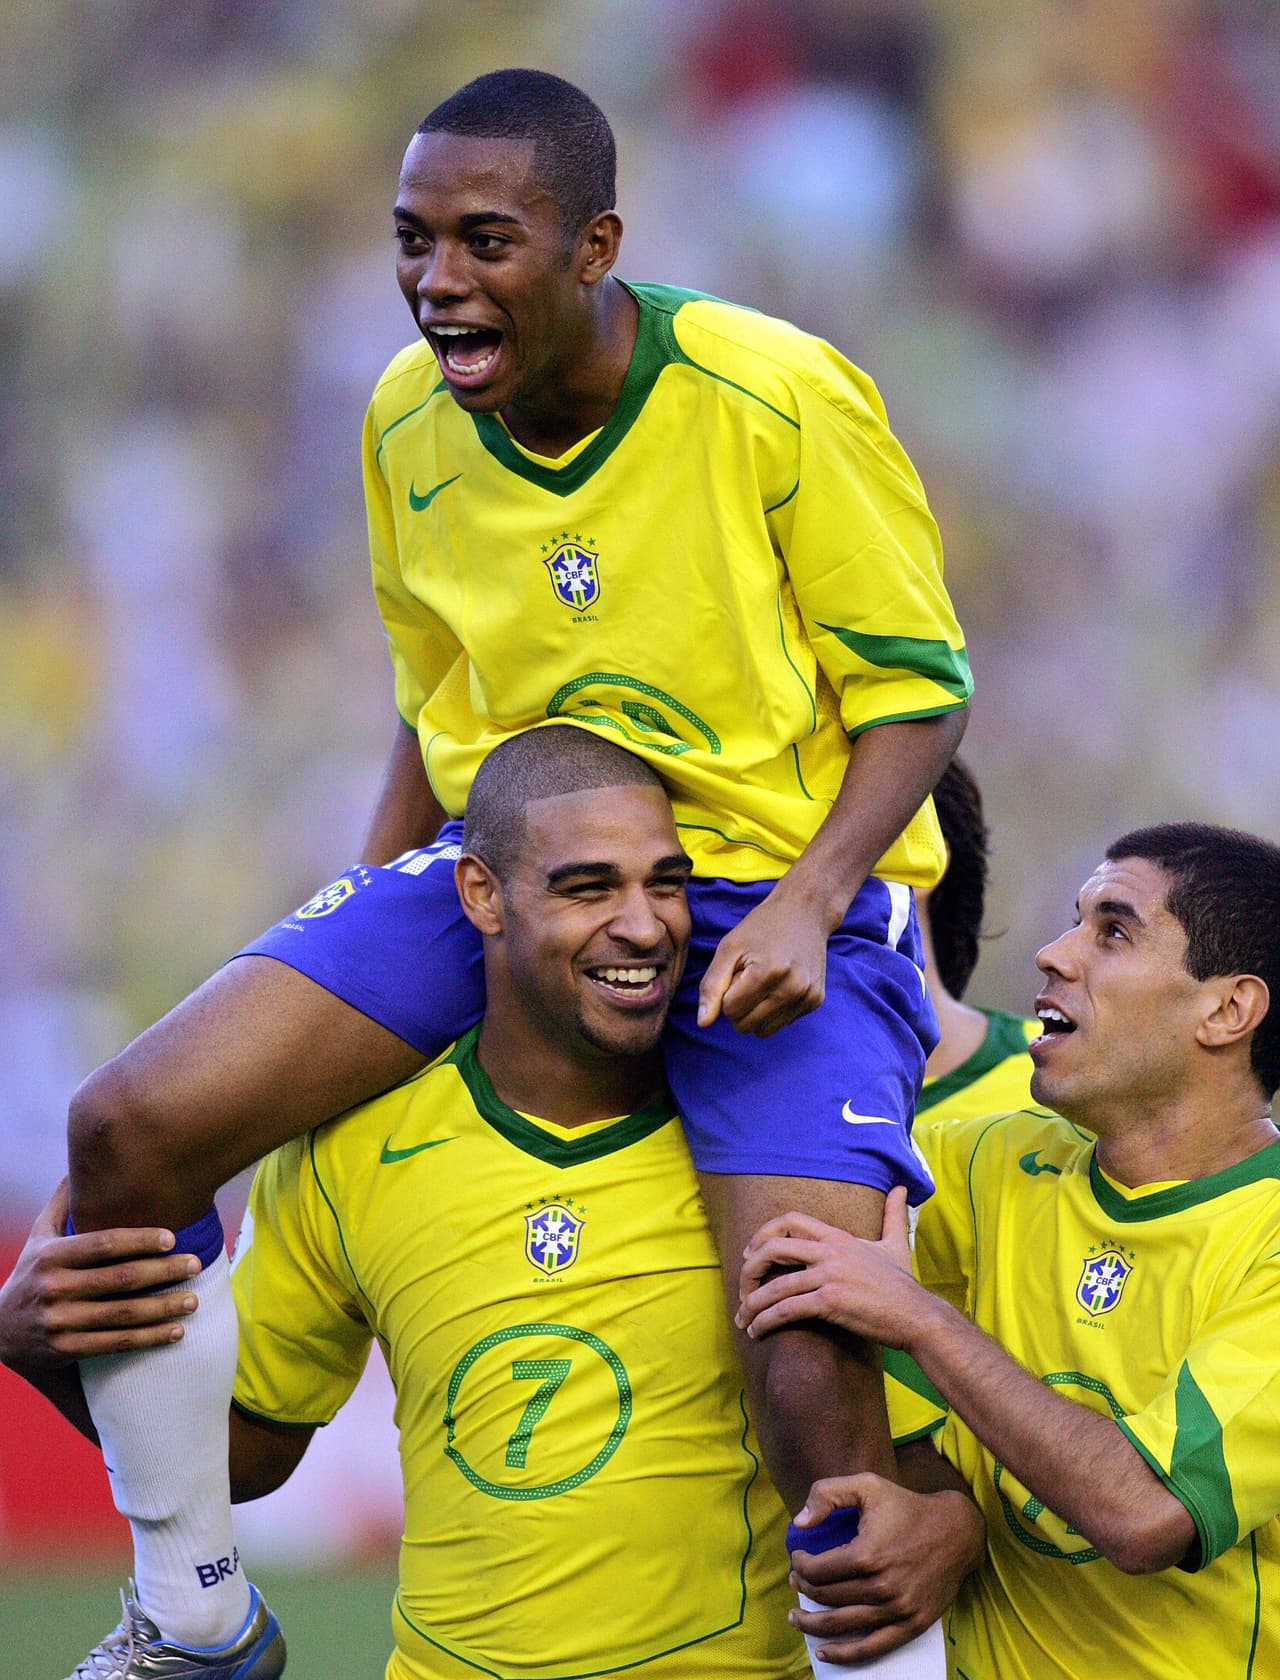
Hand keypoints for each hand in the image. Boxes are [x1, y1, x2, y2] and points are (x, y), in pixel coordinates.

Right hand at [0, 1180, 200, 1371]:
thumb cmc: (30, 1276)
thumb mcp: (37, 1238)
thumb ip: (61, 1205)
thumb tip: (80, 1164)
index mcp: (51, 1256)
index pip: (103, 1243)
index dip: (140, 1239)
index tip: (173, 1237)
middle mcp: (54, 1288)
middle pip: (120, 1278)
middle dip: (163, 1271)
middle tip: (196, 1264)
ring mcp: (60, 1322)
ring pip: (123, 1314)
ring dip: (163, 1307)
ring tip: (194, 1300)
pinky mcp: (67, 1350)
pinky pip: (116, 1344)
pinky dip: (149, 1338)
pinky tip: (176, 1330)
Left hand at [696, 887, 830, 1036]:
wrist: (805, 912)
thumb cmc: (761, 928)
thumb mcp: (729, 948)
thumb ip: (711, 987)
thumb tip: (702, 1023)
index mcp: (768, 973)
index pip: (730, 1010)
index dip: (726, 992)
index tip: (738, 971)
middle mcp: (793, 988)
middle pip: (746, 1026)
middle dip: (739, 1006)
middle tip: (750, 976)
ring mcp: (807, 996)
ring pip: (763, 1031)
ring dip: (755, 1011)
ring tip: (763, 982)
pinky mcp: (815, 1001)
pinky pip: (781, 1024)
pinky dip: (773, 1009)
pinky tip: (780, 983)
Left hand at [736, 1188, 923, 1347]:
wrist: (917, 1316)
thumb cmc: (903, 1284)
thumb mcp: (895, 1243)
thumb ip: (894, 1214)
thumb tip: (902, 1188)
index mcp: (838, 1237)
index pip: (790, 1221)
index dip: (763, 1234)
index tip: (750, 1253)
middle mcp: (830, 1251)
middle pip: (773, 1248)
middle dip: (749, 1268)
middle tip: (742, 1288)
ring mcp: (829, 1276)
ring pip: (775, 1285)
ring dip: (752, 1304)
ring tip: (743, 1320)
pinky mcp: (830, 1302)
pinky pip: (786, 1310)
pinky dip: (766, 1321)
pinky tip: (758, 1331)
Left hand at [789, 1473, 985, 1664]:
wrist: (956, 1532)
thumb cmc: (907, 1506)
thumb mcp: (867, 1485)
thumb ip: (827, 1494)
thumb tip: (799, 1523)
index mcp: (867, 1555)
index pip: (818, 1571)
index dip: (800, 1565)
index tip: (798, 1558)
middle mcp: (881, 1587)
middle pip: (826, 1598)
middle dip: (803, 1590)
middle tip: (795, 1582)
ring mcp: (897, 1610)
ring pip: (842, 1626)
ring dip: (812, 1625)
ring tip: (796, 1618)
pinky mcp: (912, 1625)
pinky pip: (872, 1648)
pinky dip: (845, 1654)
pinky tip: (824, 1651)